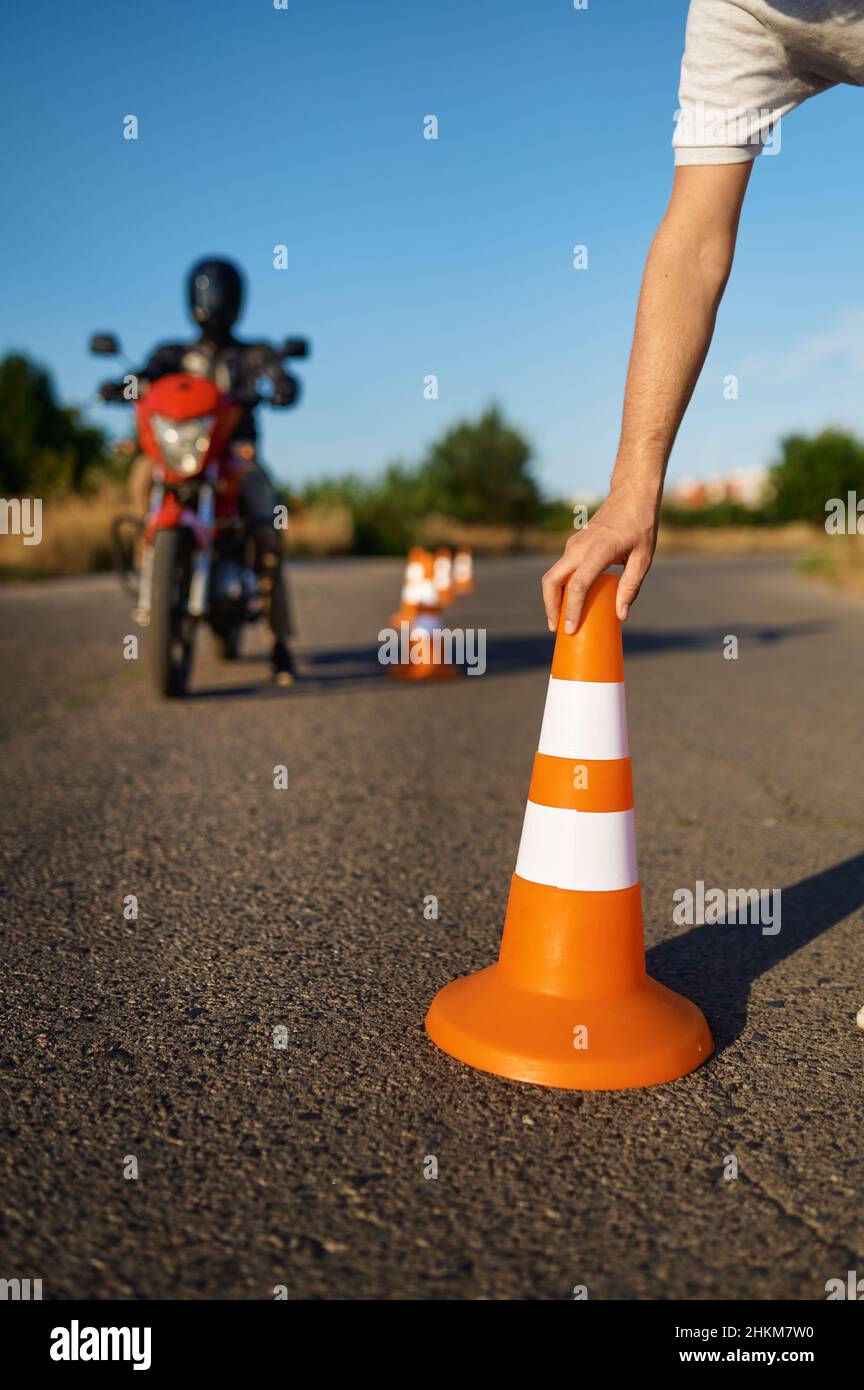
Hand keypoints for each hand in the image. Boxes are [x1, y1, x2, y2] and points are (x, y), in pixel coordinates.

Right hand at [541, 484, 658, 632]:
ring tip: (562, 619)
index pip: (578, 585)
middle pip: (551, 580)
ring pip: (553, 575)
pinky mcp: (573, 545)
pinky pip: (561, 569)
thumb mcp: (643, 558)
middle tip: (557, 628)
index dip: (571, 609)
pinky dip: (561, 587)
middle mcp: (580, 547)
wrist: (630, 495)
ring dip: (553, 598)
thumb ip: (631, 586)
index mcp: (599, 550)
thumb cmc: (641, 527)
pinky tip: (570, 600)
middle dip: (550, 607)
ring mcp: (573, 545)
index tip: (569, 629)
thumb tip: (621, 616)